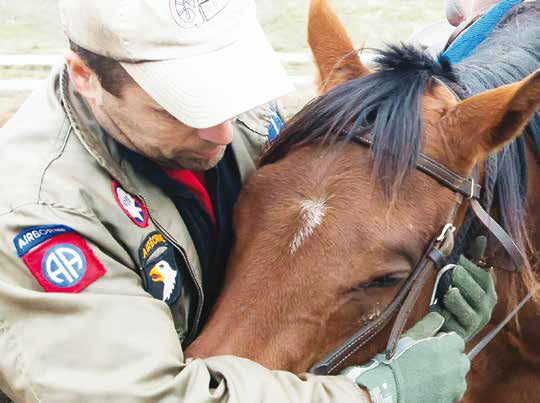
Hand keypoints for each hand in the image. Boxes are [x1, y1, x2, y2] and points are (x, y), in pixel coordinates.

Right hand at [341, 313, 468, 402]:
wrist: (388, 388)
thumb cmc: (397, 359)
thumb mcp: (410, 336)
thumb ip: (429, 323)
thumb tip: (439, 317)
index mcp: (449, 348)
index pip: (456, 339)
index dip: (442, 340)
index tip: (429, 344)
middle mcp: (457, 367)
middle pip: (460, 358)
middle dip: (448, 356)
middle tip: (428, 358)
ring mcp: (455, 386)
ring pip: (458, 376)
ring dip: (448, 373)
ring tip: (426, 373)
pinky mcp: (450, 400)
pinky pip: (453, 390)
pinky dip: (444, 387)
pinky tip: (427, 385)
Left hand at [440, 236, 496, 340]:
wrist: (444, 325)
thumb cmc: (454, 295)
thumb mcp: (461, 275)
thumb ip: (472, 258)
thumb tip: (480, 237)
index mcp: (487, 291)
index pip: (484, 277)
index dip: (472, 268)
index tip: (458, 258)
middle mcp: (486, 307)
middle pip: (478, 294)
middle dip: (465, 281)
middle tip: (454, 271)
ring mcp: (476, 322)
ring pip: (469, 311)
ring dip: (457, 300)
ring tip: (449, 292)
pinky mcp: (463, 334)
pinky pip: (456, 325)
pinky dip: (448, 317)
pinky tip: (440, 311)